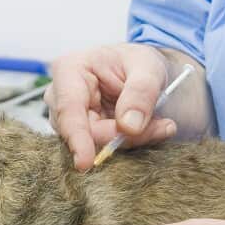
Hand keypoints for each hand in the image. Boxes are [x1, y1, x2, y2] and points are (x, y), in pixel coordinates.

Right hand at [45, 43, 179, 169]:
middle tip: (163, 126)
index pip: (68, 110)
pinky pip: (105, 150)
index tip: (85, 162)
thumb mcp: (148, 67)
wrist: (142, 73)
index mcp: (69, 70)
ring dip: (132, 140)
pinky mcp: (83, 136)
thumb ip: (141, 92)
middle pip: (86, 133)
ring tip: (160, 124)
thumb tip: (128, 126)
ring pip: (97, 145)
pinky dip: (131, 143)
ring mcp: (70, 120)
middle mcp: (61, 98)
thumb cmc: (138, 62)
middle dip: (123, 136)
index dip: (77, 137)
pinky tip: (150, 130)